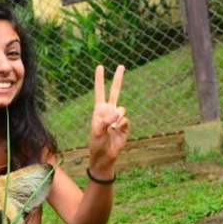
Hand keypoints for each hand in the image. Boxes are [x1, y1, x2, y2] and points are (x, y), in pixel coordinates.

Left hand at [88, 64, 128, 179]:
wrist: (105, 156)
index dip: (100, 80)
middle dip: (118, 79)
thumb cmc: (97, 144)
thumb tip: (115, 113)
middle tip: (121, 66)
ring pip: (122, 109)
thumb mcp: (96, 133)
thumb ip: (104, 121)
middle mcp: (109, 111)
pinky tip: (117, 131)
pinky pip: (126, 120)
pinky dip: (121, 125)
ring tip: (112, 127)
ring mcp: (118, 118)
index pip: (100, 92)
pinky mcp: (125, 126)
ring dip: (117, 117)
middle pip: (115, 92)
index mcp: (99, 110)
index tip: (100, 67)